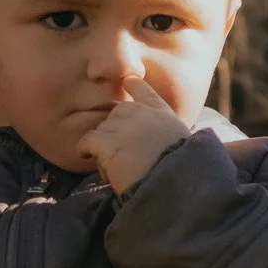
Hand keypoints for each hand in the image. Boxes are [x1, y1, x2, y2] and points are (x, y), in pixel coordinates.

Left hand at [78, 76, 189, 194]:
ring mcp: (122, 125)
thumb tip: (151, 143)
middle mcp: (140, 112)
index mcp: (161, 112)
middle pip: (115, 114)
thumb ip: (164, 135)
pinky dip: (84, 150)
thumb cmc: (179, 173)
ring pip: (101, 131)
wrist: (173, 185)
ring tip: (116, 168)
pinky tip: (86, 157)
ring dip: (104, 148)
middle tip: (124, 156)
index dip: (133, 85)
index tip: (127, 81)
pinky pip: (86, 141)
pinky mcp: (107, 141)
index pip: (142, 88)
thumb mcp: (182, 144)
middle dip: (115, 132)